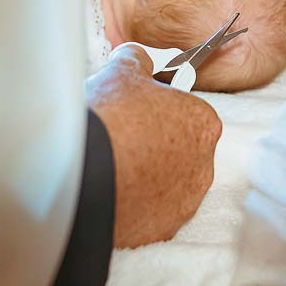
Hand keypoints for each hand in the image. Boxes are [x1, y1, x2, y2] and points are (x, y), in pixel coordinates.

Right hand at [85, 45, 221, 247]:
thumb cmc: (110, 118)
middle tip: (122, 137)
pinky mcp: (163, 227)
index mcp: (203, 123)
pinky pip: (151, 211)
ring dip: (146, 174)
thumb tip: (138, 57)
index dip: (161, 110)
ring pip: (167, 182)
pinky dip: (135, 202)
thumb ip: (138, 60)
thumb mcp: (123, 71)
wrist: (81, 172)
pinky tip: (111, 188)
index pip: (189, 113)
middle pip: (180, 149)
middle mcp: (204, 164)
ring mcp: (185, 200)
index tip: (140, 111)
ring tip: (113, 164)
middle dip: (155, 144)